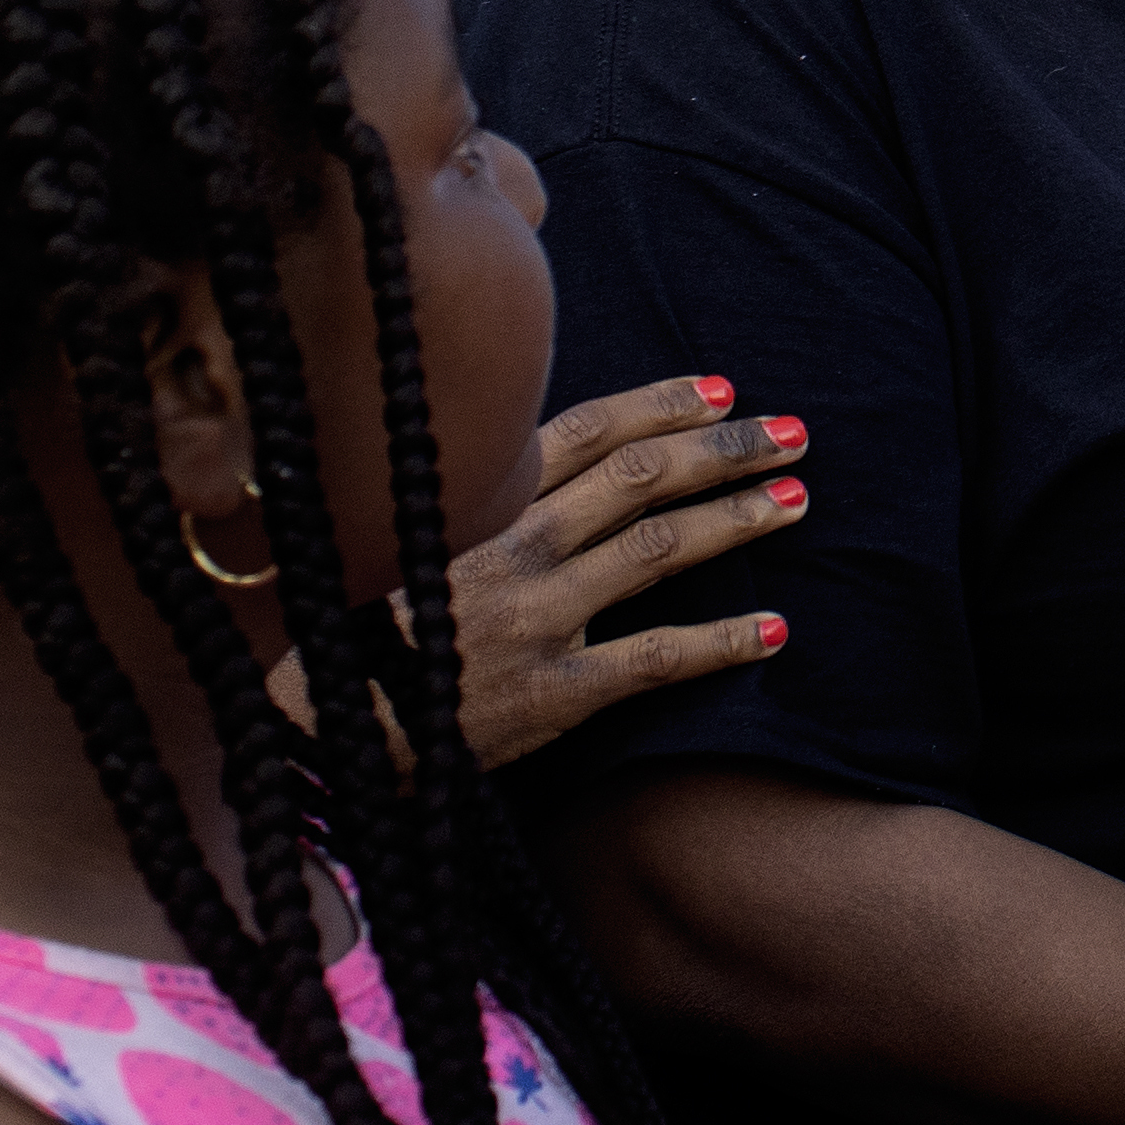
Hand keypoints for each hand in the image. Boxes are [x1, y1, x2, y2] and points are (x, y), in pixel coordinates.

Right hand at [275, 375, 803, 773]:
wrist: (327, 734)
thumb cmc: (379, 640)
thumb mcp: (427, 548)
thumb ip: (496, 510)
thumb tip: (575, 470)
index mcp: (483, 508)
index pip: (583, 433)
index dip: (658, 405)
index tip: (721, 391)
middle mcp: (515, 549)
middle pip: (637, 478)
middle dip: (721, 450)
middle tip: (793, 434)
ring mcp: (537, 619)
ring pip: (657, 549)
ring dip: (736, 519)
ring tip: (797, 501)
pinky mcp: (554, 692)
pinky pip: (654, 656)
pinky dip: (722, 639)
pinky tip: (777, 628)